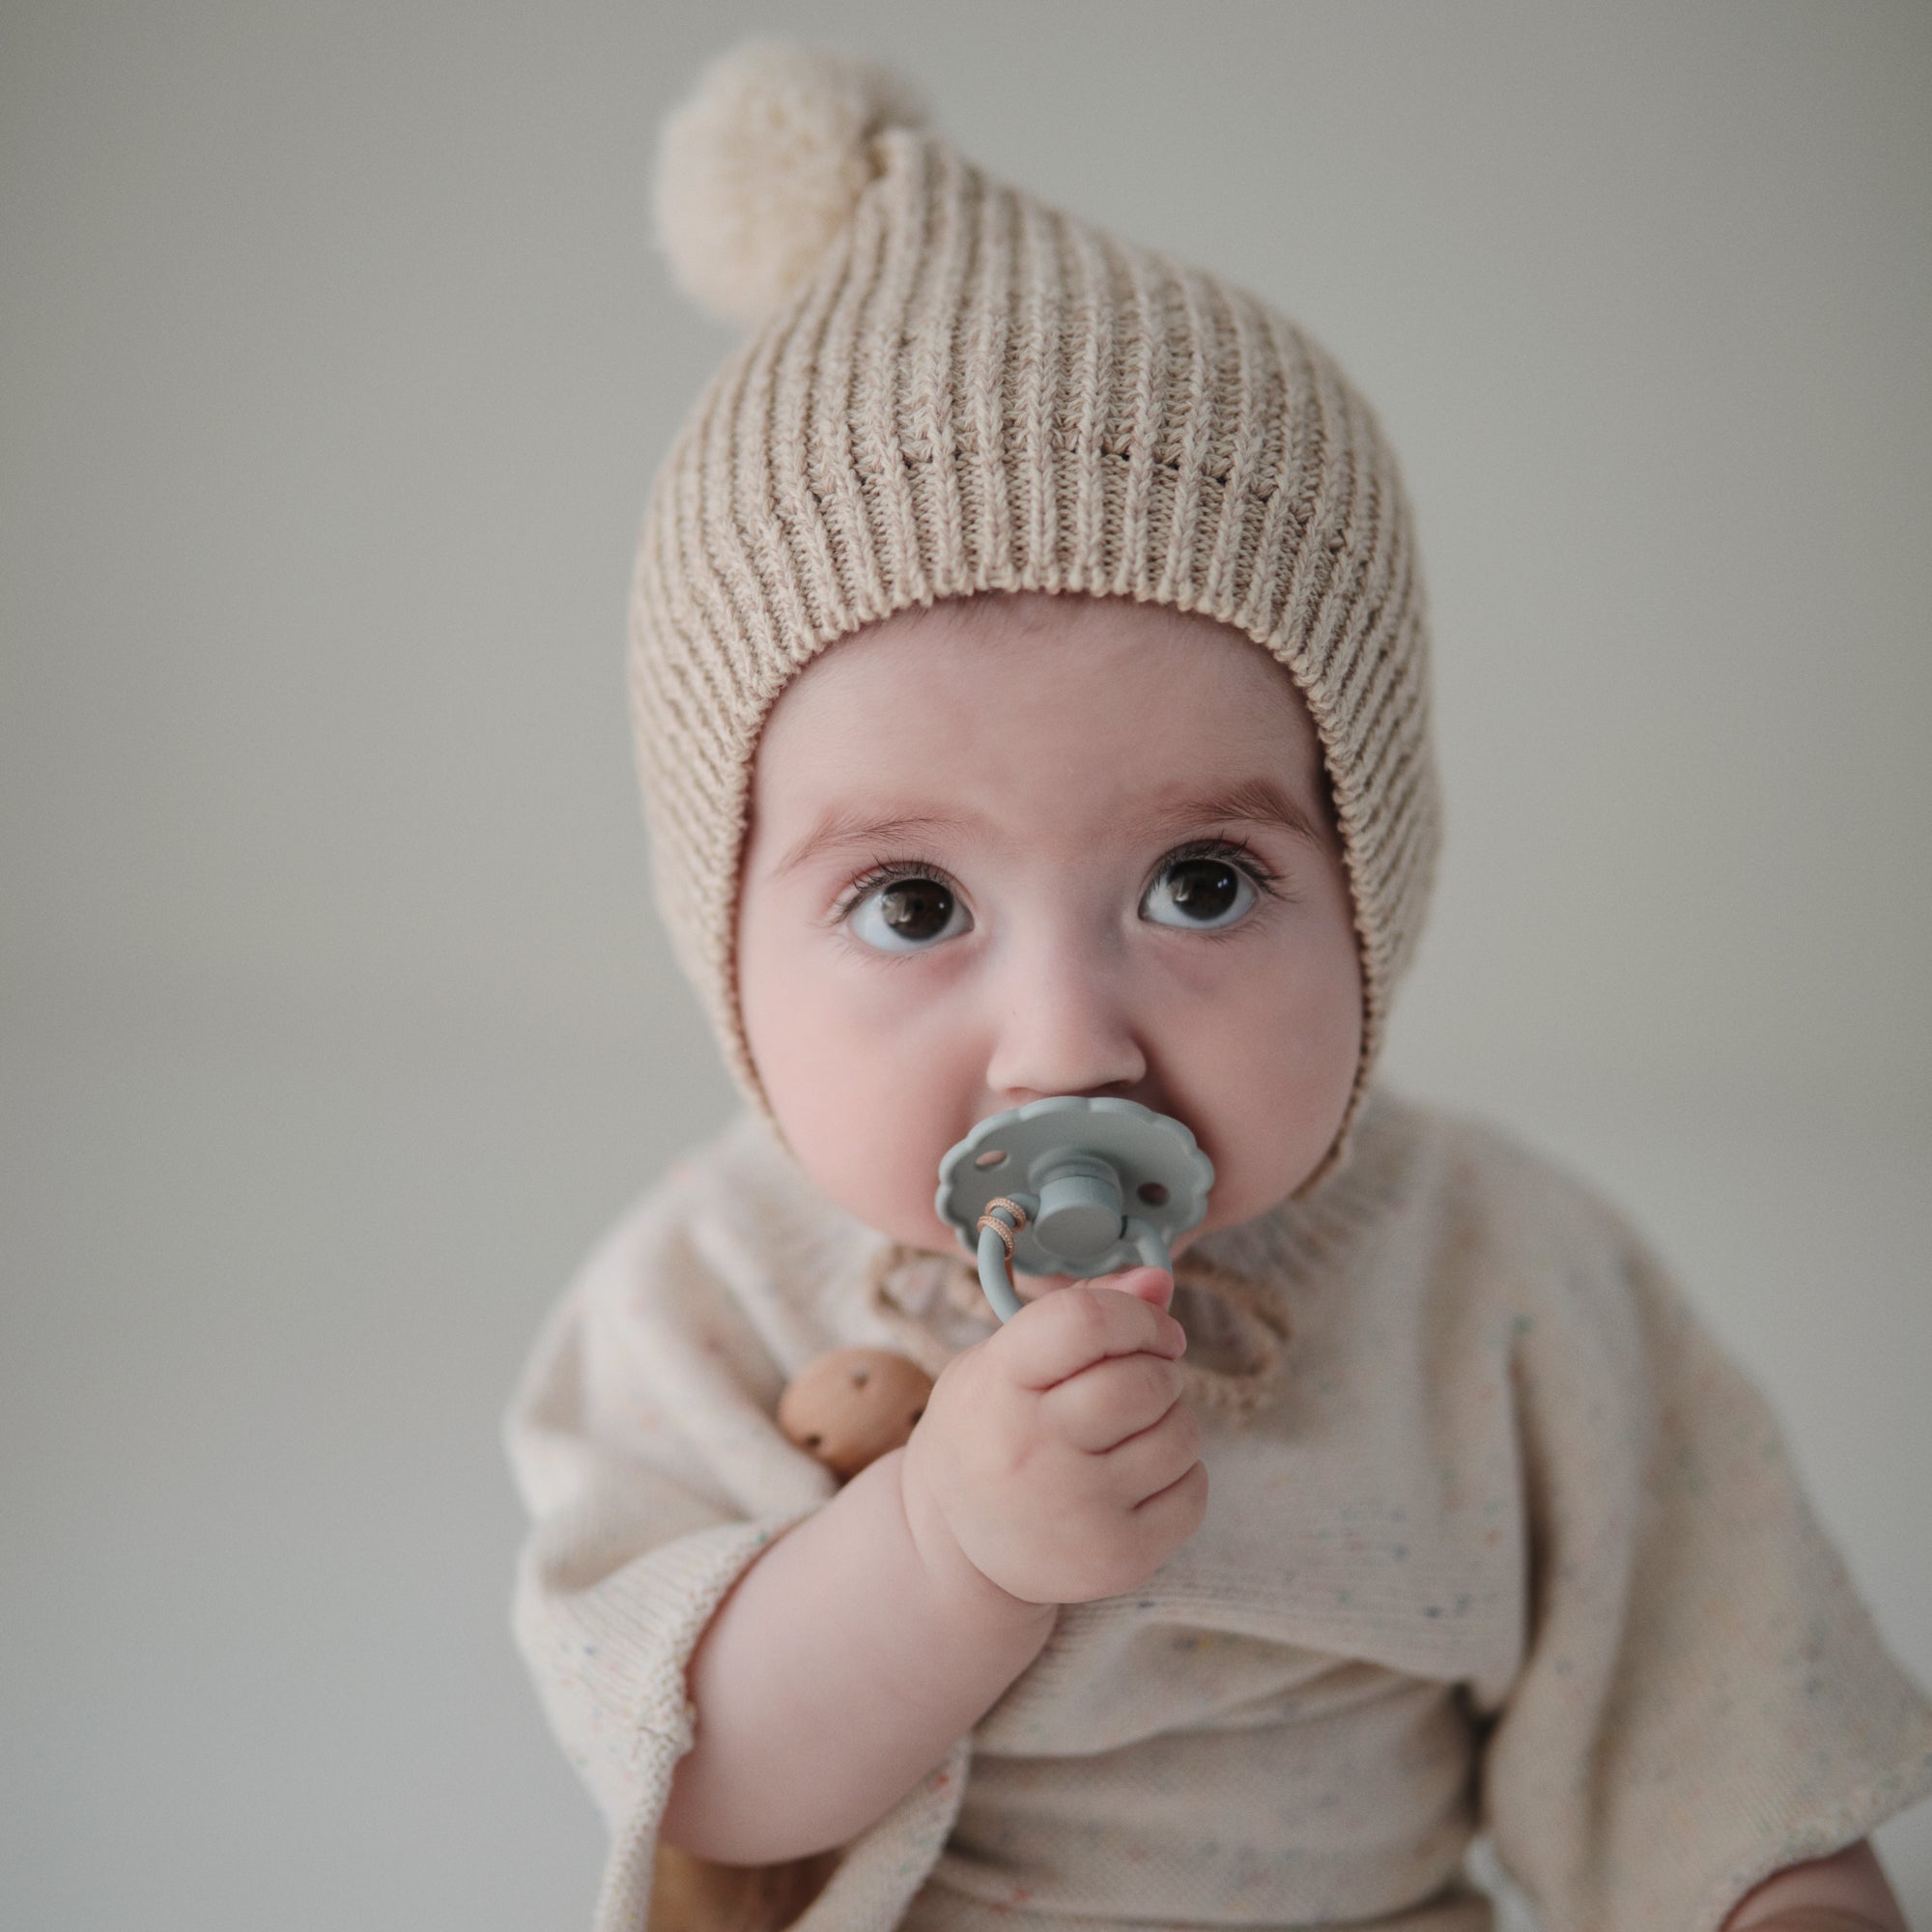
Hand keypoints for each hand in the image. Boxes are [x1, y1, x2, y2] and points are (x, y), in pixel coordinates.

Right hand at [898, 1266, 1207, 1607]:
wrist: (954, 1545)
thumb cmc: (991, 1428)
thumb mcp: (1008, 1358)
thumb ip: (1082, 1312)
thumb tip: (1160, 1278)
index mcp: (998, 1385)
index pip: (1087, 1322)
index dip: (1136, 1315)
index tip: (1148, 1325)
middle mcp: (1033, 1450)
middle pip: (1144, 1381)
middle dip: (1160, 1368)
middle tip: (1141, 1379)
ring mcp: (1078, 1511)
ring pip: (1180, 1434)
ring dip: (1172, 1420)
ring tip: (1132, 1431)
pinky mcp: (1119, 1558)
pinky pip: (1194, 1490)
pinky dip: (1182, 1474)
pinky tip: (1138, 1476)